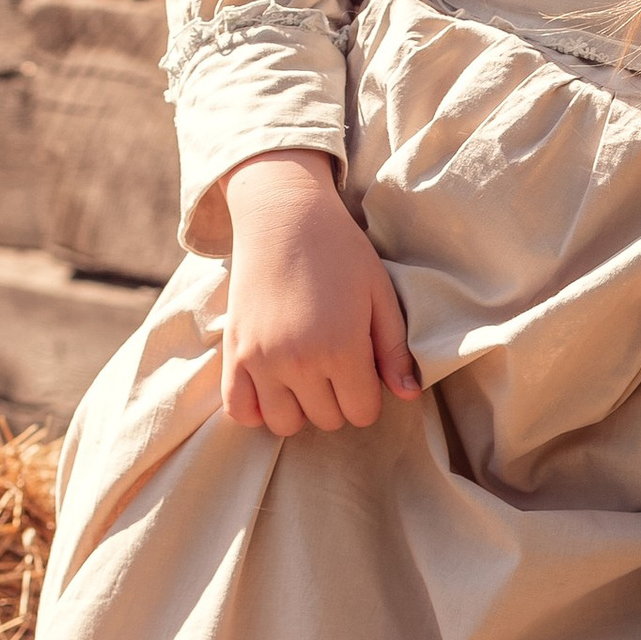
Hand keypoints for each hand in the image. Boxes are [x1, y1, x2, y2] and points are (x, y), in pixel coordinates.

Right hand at [219, 151, 418, 433]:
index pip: (362, 412)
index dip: (368, 396)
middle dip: (338, 400)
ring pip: (285, 424)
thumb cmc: (340, 251)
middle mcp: (299, 361)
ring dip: (299, 408)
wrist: (283, 215)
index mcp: (342, 348)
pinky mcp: (233, 353)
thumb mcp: (379, 294)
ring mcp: (261, 359)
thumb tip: (408, 396)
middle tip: (335, 365)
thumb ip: (394, 349)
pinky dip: (256, 409)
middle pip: (327, 420)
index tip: (363, 370)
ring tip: (305, 376)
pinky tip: (272, 388)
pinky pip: (240, 410)